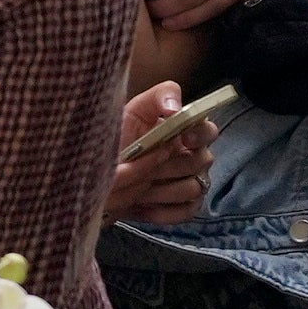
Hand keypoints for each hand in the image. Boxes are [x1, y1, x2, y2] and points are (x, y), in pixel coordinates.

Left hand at [108, 82, 208, 223]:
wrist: (99, 175)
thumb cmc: (120, 138)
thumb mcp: (133, 110)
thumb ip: (158, 97)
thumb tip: (175, 109)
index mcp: (187, 131)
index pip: (208, 130)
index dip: (200, 134)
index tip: (183, 138)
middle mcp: (195, 156)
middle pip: (203, 160)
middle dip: (172, 165)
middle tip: (146, 168)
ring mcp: (193, 182)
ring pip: (194, 188)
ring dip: (164, 189)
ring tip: (137, 188)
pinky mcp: (186, 207)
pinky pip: (187, 211)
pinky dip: (164, 210)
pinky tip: (142, 205)